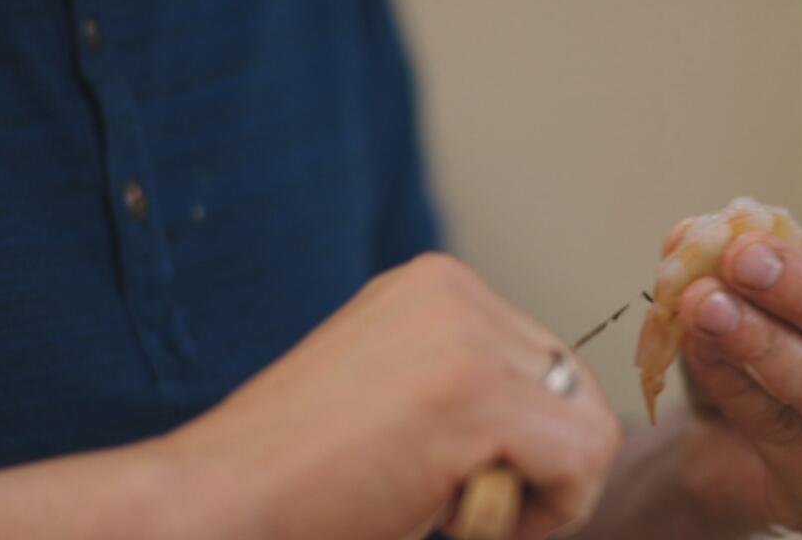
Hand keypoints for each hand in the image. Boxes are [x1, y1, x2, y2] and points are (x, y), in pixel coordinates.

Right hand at [163, 253, 619, 539]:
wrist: (211, 503)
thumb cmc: (300, 472)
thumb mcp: (397, 392)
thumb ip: (466, 376)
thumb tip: (560, 412)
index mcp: (436, 285)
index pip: (546, 364)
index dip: (524, 440)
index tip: (456, 478)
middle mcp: (455, 291)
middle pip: (575, 390)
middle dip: (539, 464)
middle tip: (456, 503)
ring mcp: (466, 338)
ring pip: (590, 427)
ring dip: (540, 492)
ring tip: (452, 510)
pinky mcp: (476, 397)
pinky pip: (583, 461)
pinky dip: (548, 514)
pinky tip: (458, 522)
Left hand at [674, 211, 801, 534]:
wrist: (736, 436)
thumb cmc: (781, 340)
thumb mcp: (775, 284)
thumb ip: (749, 250)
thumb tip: (702, 232)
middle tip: (741, 259)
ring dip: (763, 344)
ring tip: (705, 306)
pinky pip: (785, 433)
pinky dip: (735, 383)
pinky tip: (702, 348)